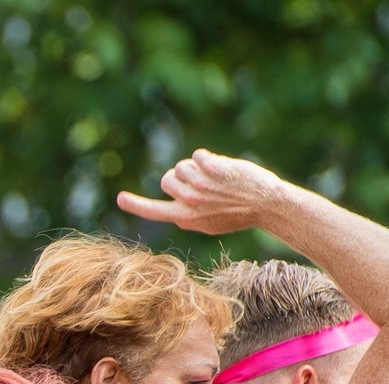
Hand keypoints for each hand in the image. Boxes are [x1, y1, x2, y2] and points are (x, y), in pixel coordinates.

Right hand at [116, 149, 289, 235]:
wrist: (268, 205)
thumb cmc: (240, 215)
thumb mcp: (210, 224)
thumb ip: (189, 216)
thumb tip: (176, 212)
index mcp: (186, 218)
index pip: (153, 210)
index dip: (135, 204)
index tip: (120, 198)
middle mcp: (189, 202)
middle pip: (167, 179)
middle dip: (179, 176)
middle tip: (199, 181)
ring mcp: (201, 185)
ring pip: (182, 166)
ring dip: (196, 167)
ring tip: (215, 177)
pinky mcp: (213, 168)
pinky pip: (199, 156)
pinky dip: (209, 158)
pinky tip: (223, 168)